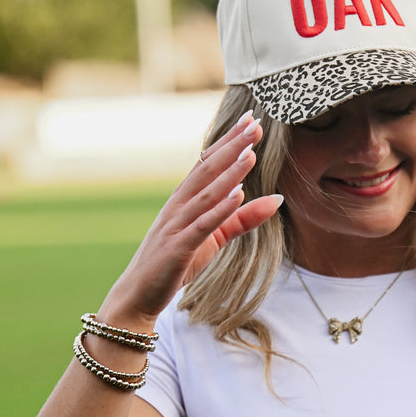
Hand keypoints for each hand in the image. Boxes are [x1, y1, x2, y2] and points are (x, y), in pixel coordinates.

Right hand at [99, 111, 281, 327]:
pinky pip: (201, 225)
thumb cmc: (175, 264)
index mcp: (185, 200)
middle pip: (207, 169)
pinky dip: (220, 208)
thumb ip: (244, 218)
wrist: (138, 296)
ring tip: (251, 153)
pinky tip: (238, 194)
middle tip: (255, 124)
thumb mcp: (215, 238)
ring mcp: (175, 225)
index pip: (208, 162)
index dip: (229, 140)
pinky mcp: (177, 248)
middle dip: (232, 146)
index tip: (252, 119)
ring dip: (229, 172)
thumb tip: (277, 199)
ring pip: (206, 193)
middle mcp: (178, 206)